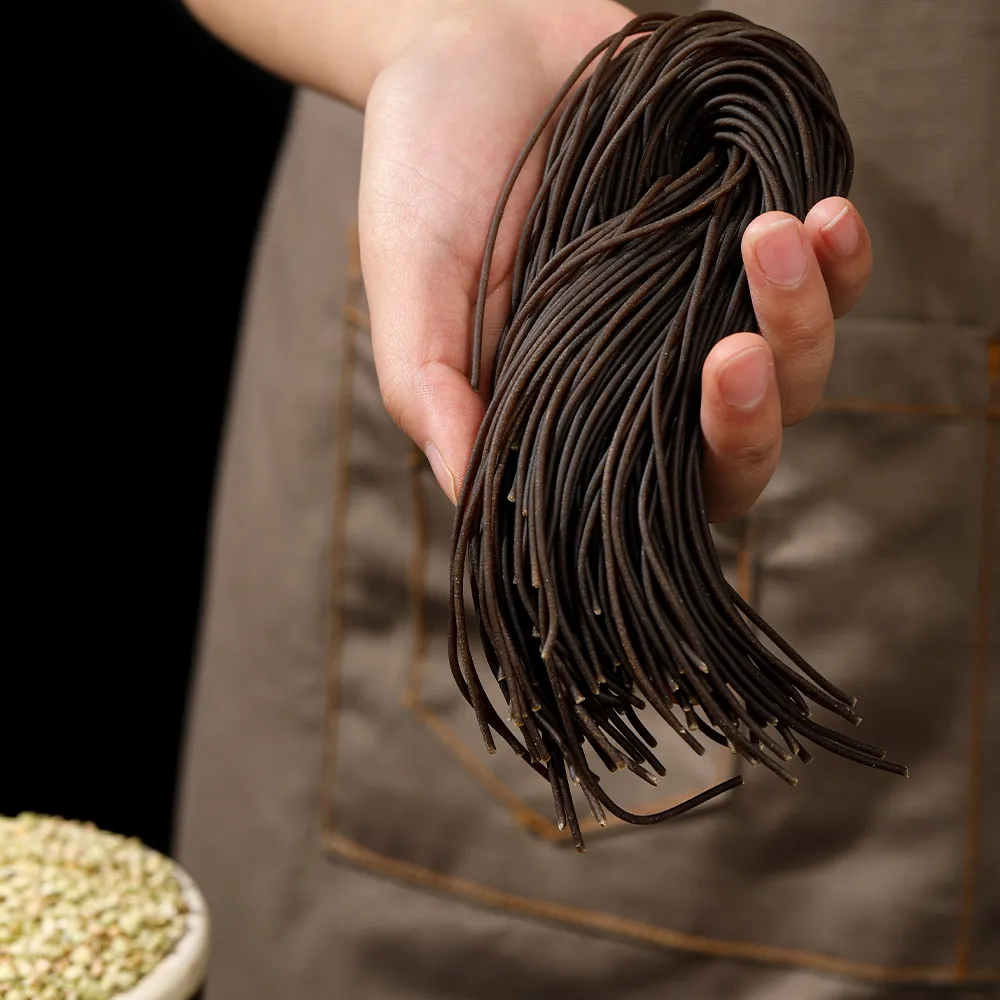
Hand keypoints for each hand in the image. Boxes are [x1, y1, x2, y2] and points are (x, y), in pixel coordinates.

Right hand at [360, 0, 872, 518]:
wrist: (478, 42)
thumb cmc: (431, 171)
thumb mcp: (410, 286)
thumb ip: (430, 391)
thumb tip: (471, 496)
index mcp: (571, 405)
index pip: (652, 489)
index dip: (692, 478)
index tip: (682, 422)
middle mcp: (647, 369)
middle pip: (746, 445)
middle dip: (757, 417)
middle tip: (733, 352)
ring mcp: (703, 304)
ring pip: (801, 364)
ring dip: (805, 320)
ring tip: (768, 235)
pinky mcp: (744, 234)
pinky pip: (830, 272)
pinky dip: (842, 257)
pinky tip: (824, 215)